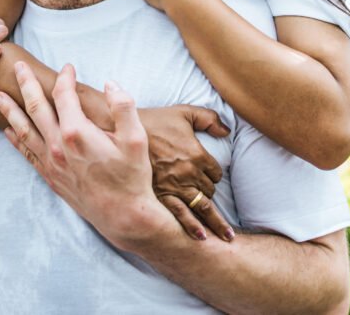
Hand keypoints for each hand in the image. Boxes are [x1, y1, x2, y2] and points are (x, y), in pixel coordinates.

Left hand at [0, 63, 167, 247]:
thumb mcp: (136, 138)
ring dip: (10, 110)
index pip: (64, 95)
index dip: (65, 78)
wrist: (123, 216)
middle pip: (36, 107)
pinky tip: (8, 130)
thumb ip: (123, 106)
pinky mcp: (50, 176)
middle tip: (17, 66)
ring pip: (24, 129)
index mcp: (77, 132)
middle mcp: (58, 146)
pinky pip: (27, 153)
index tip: (68, 67)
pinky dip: (15, 139)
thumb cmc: (132, 176)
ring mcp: (51, 162)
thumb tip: (110, 83)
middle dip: (26, 83)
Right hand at [138, 107, 234, 241]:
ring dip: (214, 221)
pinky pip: (179, 214)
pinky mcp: (159, 195)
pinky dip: (192, 226)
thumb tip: (226, 131)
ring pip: (200, 207)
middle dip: (210, 192)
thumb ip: (210, 118)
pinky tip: (201, 238)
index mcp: (197, 155)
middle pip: (208, 190)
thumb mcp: (185, 112)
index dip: (214, 174)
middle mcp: (188, 174)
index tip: (209, 174)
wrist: (123, 131)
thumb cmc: (155, 120)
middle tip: (211, 199)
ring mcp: (174, 187)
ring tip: (226, 237)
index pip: (216, 173)